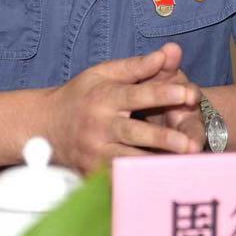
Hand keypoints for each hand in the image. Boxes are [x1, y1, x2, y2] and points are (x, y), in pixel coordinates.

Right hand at [43, 42, 200, 171]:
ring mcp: (94, 152)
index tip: (187, 94)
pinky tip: (160, 183)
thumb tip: (166, 53)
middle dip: (163, 139)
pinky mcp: (92, 173)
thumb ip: (135, 66)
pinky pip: (119, 179)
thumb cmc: (80, 96)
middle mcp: (99, 126)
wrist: (44, 127)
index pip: (136, 95)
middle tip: (190, 145)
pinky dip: (139, 180)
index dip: (162, 94)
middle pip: (134, 133)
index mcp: (103, 98)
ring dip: (156, 165)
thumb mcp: (102, 73)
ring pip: (129, 161)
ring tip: (183, 168)